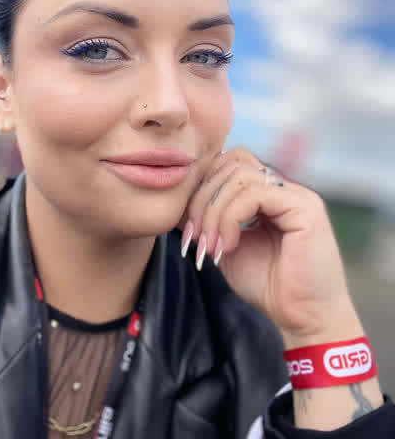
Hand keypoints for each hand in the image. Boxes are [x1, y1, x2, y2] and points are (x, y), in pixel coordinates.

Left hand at [178, 147, 361, 345]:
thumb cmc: (267, 285)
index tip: (186, 227)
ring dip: (213, 211)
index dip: (200, 189)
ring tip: (209, 245)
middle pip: (228, 164)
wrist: (301, 317)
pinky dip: (230, 218)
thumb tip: (177, 202)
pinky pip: (254, 194)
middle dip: (201, 200)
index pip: (226, 164)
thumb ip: (208, 219)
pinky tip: (228, 245)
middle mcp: (282, 187)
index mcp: (266, 193)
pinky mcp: (304, 206)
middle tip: (194, 237)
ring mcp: (295, 193)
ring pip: (238, 176)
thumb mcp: (224, 245)